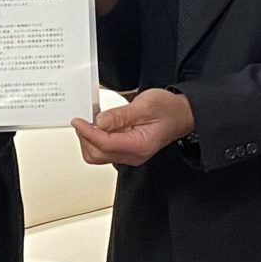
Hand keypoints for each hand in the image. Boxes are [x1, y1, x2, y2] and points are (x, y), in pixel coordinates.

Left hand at [72, 88, 195, 166]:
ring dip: (89, 139)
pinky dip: (96, 138)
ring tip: (89, 121)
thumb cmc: (169, 110)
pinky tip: (98, 125)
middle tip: (82, 119)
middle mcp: (133, 155)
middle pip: (97, 154)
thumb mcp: (145, 106)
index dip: (87, 132)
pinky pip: (105, 149)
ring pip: (98, 155)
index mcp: (139, 146)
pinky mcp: (127, 149)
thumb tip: (99, 122)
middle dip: (85, 137)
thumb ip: (120, 115)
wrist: (182, 114)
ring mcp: (130, 154)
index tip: (78, 120)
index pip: (104, 144)